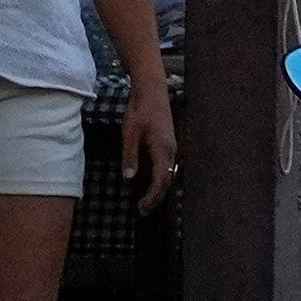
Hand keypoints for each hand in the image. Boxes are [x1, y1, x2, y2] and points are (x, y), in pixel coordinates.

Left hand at [114, 78, 178, 208]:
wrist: (152, 89)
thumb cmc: (140, 109)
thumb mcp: (129, 134)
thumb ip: (130, 156)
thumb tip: (129, 179)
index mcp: (163, 150)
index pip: (160, 181)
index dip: (152, 197)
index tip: (141, 209)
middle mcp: (171, 151)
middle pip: (166, 180)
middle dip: (155, 197)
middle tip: (142, 211)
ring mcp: (171, 146)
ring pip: (167, 173)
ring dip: (157, 188)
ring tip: (144, 200)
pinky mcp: (167, 142)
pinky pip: (164, 165)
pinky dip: (157, 177)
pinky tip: (146, 179)